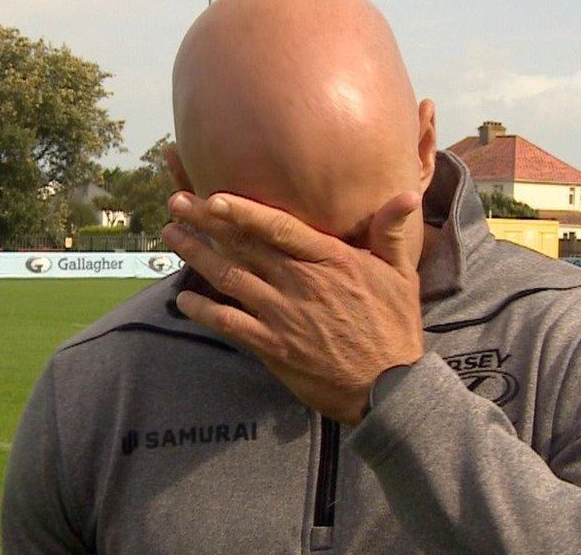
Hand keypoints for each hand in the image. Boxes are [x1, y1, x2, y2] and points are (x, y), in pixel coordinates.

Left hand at [161, 190, 424, 424]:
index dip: (243, 211)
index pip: (279, 228)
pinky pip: (230, 324)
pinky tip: (182, 298)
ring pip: (230, 279)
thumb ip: (393, 233)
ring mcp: (283, 316)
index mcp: (331, 260)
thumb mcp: (403, 276)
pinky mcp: (273, 347)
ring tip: (171, 236)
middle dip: (205, 223)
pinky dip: (204, 311)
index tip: (213, 196)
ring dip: (197, 256)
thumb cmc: (394, 328)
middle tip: (176, 203)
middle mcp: (301, 283)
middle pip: (244, 246)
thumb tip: (408, 193)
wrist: (387, 388)